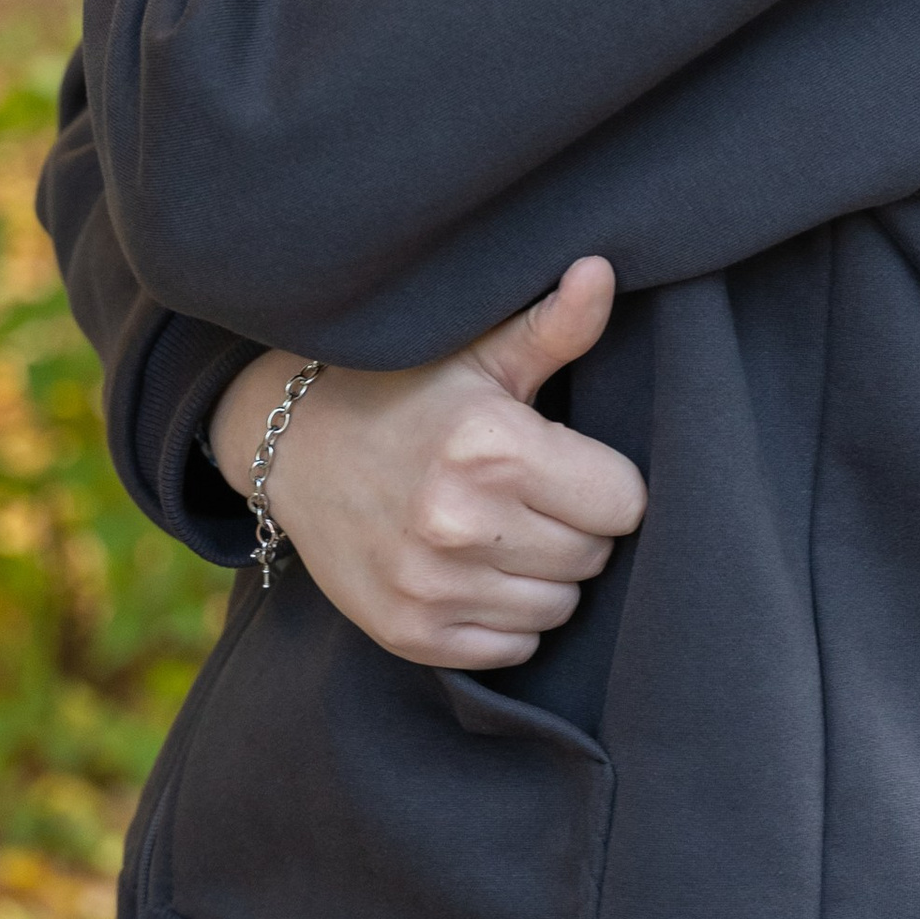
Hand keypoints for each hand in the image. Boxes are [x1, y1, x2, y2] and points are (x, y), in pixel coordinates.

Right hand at [208, 259, 645, 670]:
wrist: (294, 446)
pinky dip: (507, 617)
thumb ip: (554, 325)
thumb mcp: (479, 351)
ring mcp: (431, 585)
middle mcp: (460, 522)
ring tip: (504, 528)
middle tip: (532, 494)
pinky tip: (476, 568)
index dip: (607, 482)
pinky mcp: (410, 633)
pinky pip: (513, 648)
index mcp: (492, 447)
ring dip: (546, 574)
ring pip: (560, 607)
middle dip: (579, 526)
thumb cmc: (404, 390)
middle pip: (595, 557)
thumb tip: (602, 270)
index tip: (571, 464)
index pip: (625, 502)